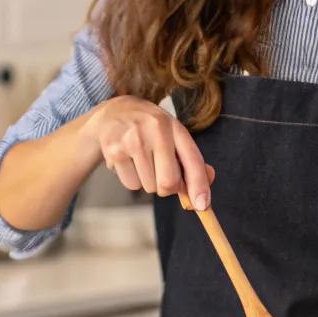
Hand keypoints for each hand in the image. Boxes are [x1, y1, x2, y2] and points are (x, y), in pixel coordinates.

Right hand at [80, 97, 214, 206]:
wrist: (114, 111)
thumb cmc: (151, 128)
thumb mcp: (173, 135)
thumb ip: (191, 161)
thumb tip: (202, 193)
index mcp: (175, 127)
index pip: (193, 161)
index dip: (199, 185)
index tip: (202, 205)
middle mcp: (156, 131)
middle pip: (169, 182)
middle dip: (167, 188)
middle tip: (161, 174)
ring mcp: (133, 140)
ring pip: (149, 187)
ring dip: (148, 182)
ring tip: (141, 160)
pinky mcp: (115, 151)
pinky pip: (132, 184)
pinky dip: (133, 179)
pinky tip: (129, 161)